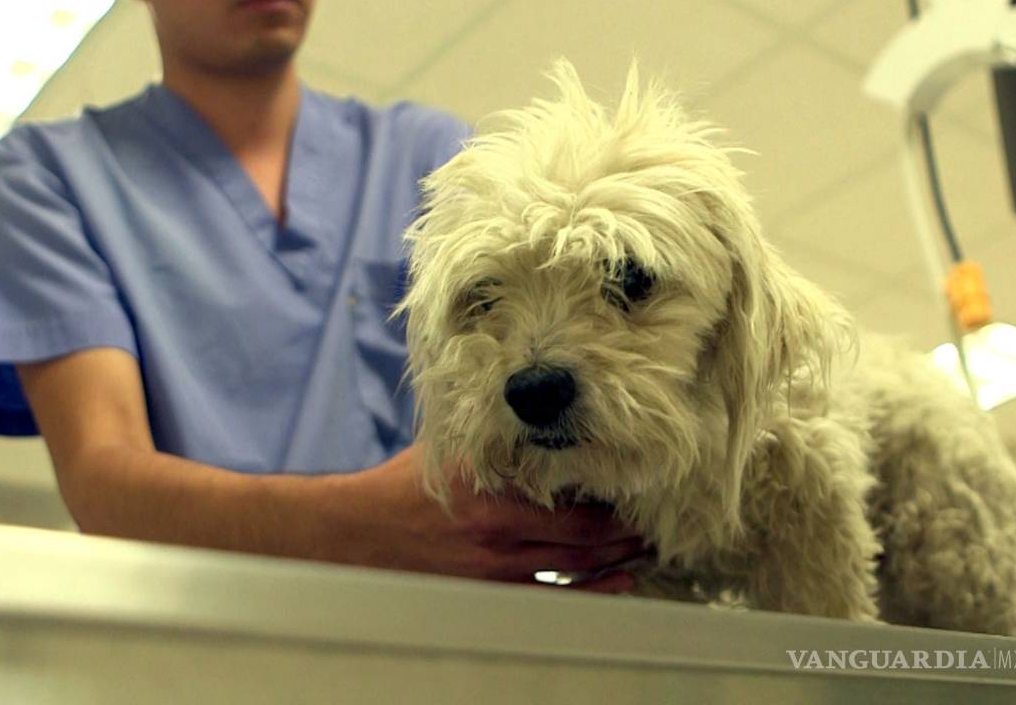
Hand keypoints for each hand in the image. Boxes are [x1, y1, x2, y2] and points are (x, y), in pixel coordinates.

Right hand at [334, 445, 645, 593]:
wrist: (361, 534)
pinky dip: (590, 590)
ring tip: (646, 548)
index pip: (570, 498)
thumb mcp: (451, 452)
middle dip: (624, 531)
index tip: (635, 483)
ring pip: (575, 569)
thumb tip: (536, 421)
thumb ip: (494, 443)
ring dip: (616, 560)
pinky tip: (618, 583)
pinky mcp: (490, 591)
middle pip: (583, 537)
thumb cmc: (404, 485)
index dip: (611, 497)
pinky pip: (553, 596)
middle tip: (653, 519)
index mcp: (492, 490)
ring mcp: (497, 567)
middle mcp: (500, 531)